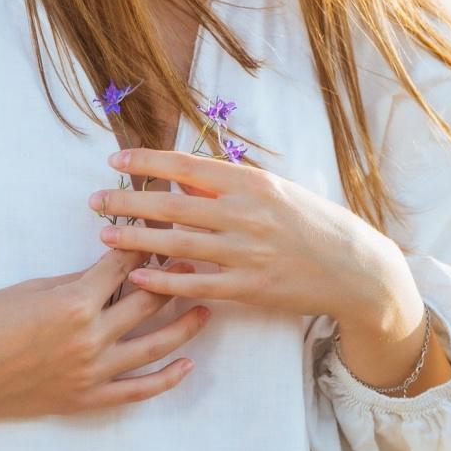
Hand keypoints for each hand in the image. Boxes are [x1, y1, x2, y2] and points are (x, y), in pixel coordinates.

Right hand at [0, 247, 211, 423]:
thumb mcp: (33, 288)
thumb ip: (79, 280)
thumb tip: (115, 266)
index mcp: (75, 302)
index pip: (125, 265)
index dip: (146, 242)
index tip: (165, 227)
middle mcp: (91, 338)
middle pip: (148, 300)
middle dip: (174, 274)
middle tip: (195, 258)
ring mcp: (92, 373)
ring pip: (154, 344)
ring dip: (184, 323)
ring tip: (207, 304)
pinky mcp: (86, 399)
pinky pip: (138, 391)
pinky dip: (166, 378)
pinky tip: (187, 364)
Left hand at [91, 147, 408, 325]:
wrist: (355, 269)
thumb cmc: (313, 223)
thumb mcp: (275, 190)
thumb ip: (228, 184)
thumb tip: (180, 178)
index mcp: (252, 182)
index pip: (187, 166)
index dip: (147, 162)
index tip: (116, 161)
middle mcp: (246, 214)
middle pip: (173, 205)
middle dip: (128, 201)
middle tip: (95, 199)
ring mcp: (246, 253)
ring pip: (177, 245)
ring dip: (135, 240)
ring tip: (104, 233)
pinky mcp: (249, 289)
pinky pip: (196, 284)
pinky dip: (164, 281)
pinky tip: (138, 277)